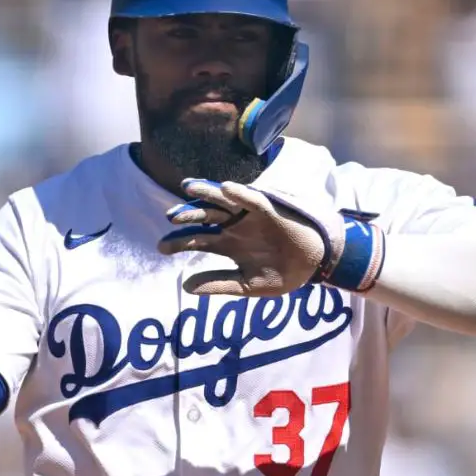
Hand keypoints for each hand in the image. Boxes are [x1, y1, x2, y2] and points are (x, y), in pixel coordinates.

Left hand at [157, 179, 384, 296]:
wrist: (315, 266)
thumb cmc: (282, 274)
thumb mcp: (247, 285)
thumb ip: (219, 284)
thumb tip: (186, 287)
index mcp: (227, 245)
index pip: (196, 240)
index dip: (178, 242)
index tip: (160, 247)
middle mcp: (234, 227)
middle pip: (205, 217)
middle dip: (188, 215)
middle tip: (170, 217)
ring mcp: (250, 217)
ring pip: (223, 202)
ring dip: (206, 194)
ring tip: (189, 188)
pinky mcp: (270, 210)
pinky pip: (253, 199)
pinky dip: (241, 193)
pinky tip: (227, 189)